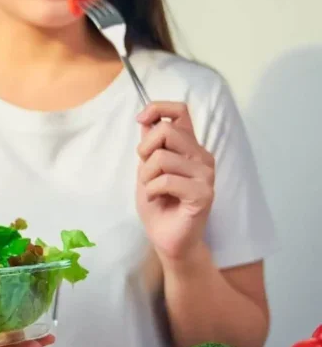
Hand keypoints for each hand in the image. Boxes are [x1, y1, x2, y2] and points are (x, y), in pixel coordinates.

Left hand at [135, 102, 214, 261]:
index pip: (180, 111)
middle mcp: (201, 156)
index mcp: (189, 147)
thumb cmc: (159, 204)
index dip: (157, 108)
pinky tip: (157, 199)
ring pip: (162, 158)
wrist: (167, 238)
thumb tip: (146, 119)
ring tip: (152, 190)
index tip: (141, 120)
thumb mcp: (147, 169)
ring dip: (146, 177)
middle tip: (146, 173)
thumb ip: (150, 146)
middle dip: (144, 151)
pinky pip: (166, 180)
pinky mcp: (203, 193)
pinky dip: (152, 190)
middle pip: (166, 131)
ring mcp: (205, 174)